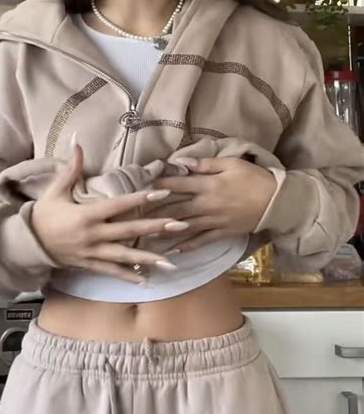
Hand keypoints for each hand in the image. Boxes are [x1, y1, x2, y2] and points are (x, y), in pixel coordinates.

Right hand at [31, 143, 187, 282]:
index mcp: (87, 215)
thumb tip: (78, 144)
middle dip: (155, 228)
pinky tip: (147, 280)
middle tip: (180, 225)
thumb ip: (71, 170)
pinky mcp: (90, 265)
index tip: (162, 192)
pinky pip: (112, 271)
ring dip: (149, 259)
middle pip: (129, 231)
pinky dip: (129, 276)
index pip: (119, 205)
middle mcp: (93, 235)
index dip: (141, 197)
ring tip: (171, 262)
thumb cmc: (43, 215)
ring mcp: (93, 252)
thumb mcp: (55, 191)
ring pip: (125, 256)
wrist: (27, 244)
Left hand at [152, 157, 276, 251]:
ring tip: (146, 234)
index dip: (159, 185)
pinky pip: (202, 241)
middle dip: (155, 211)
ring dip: (165, 230)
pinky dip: (187, 246)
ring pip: (184, 226)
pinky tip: (173, 250)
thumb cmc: (254, 178)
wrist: (276, 202)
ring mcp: (214, 221)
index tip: (142, 186)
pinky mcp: (222, 233)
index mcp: (208, 185)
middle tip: (137, 214)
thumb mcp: (231, 164)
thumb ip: (206, 164)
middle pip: (176, 208)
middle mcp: (207, 204)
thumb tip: (182, 162)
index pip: (177, 185)